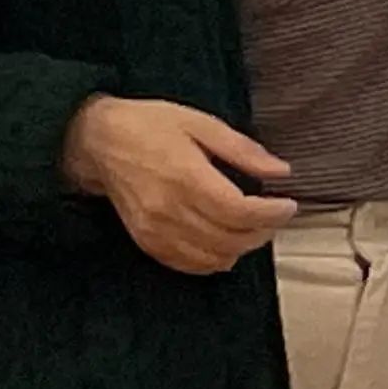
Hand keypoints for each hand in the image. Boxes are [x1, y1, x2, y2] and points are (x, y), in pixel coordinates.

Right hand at [60, 94, 298, 275]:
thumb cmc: (150, 125)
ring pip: (212, 258)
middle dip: (263, 231)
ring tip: (255, 228)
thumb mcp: (201, 123)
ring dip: (242, 248)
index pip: (239, 211)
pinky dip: (214, 260)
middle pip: (230, 239)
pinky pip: (187, 265)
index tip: (288, 205)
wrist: (98, 142)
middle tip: (277, 216)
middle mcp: (169, 210)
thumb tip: (281, 171)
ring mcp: (155, 231)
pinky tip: (227, 244)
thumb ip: (242, 150)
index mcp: (186, 176)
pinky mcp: (145, 242)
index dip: (271, 214)